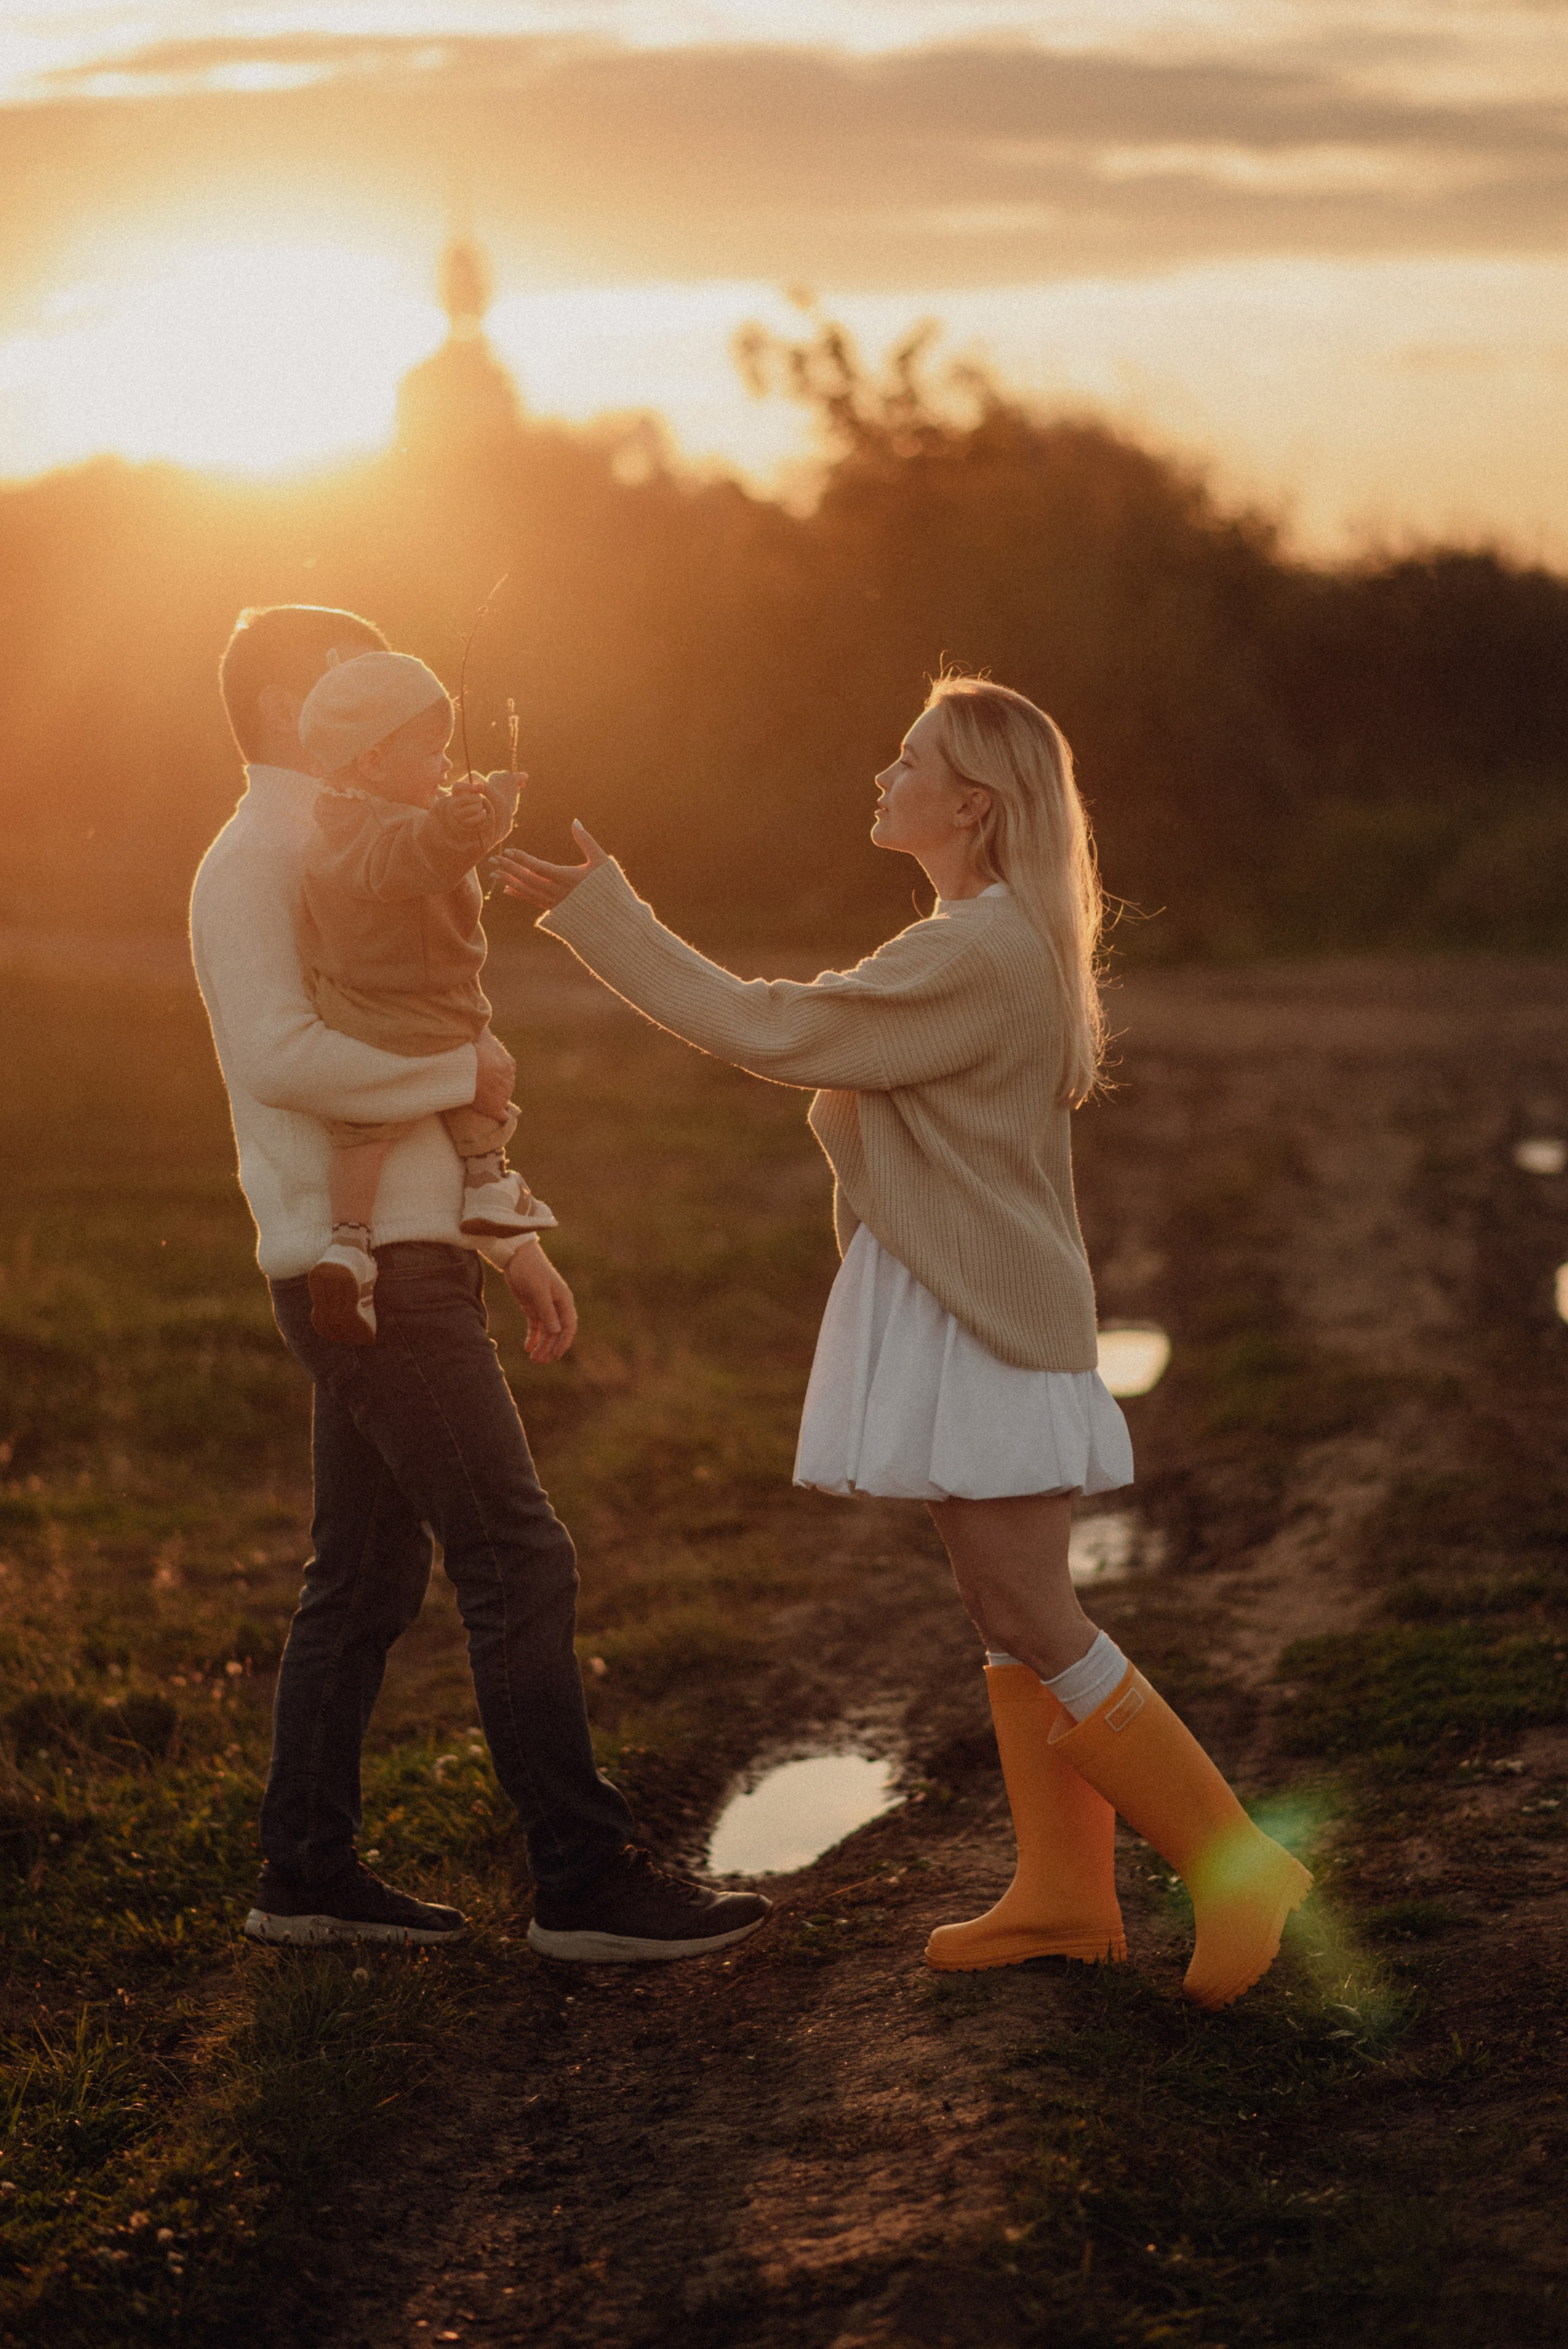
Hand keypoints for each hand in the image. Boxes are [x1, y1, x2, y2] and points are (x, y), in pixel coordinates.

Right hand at [472, 1027, 516, 1120]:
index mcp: (508, 1063)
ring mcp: (504, 1095)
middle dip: (494, 1085)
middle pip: (503, 1084)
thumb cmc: (475, 1049)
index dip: (495, 1071)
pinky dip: (501, 1119)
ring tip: (482, 1100)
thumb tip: (480, 1012)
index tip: (486, 1072)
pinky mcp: (496, 1108)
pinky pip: (502, 1116)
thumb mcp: (481, 1033)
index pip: (505, 1068)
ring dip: (494, 1100)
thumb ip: (482, 1025)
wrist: (472, 1068)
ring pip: (502, 1098)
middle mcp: (510, 1079)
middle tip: (479, 1085)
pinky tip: (499, 1121)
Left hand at [494, 821, 609, 911]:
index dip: (522, 859)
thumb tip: (575, 822)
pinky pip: (533, 901)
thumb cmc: (610, 887)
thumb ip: (586, 841)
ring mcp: (555, 903)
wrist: (614, 919)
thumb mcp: (602, 861)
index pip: (539, 867)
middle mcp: (558, 893)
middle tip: (492, 859)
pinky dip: (519, 894)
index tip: (509, 850)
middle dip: (508, 868)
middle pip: (527, 879)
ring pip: (527, 891)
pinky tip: (507, 889)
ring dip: (509, 881)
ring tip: (494, 873)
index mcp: (568, 878)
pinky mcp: (555, 910)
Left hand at [503, 1239, 577, 1362]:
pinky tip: (527, 1348)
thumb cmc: (530, 1269)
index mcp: (564, 1300)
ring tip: (533, 1359)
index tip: (556, 1356)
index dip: (564, 1343)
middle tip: (540, 1362)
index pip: (568, 1326)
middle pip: (557, 1332)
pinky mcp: (532, 1306)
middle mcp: (557, 1305)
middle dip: (550, 1348)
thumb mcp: (538, 1291)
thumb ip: (547, 1312)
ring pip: (546, 1331)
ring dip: (541, 1345)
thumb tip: (556, 1332)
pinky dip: (532, 1337)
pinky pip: (535, 1326)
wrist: (515, 1255)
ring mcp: (544, 1306)